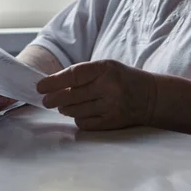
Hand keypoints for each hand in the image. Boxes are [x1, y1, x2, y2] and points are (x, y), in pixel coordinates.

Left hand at [37, 60, 156, 130]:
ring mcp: (111, 107)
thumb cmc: (121, 79)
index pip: (74, 75)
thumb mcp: (104, 67)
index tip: (40, 87)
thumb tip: (51, 85)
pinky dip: (78, 118)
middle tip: (46, 101)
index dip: (54, 82)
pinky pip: (84, 123)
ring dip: (65, 108)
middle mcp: (109, 88)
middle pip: (71, 96)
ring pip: (75, 111)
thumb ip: (80, 74)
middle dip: (54, 99)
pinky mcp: (111, 122)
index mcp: (105, 69)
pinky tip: (82, 112)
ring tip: (66, 105)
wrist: (150, 97)